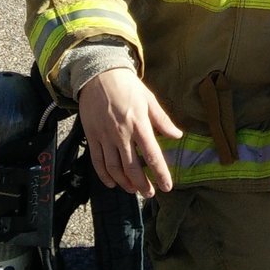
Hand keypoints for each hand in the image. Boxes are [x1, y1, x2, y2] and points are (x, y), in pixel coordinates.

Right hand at [78, 67, 181, 196]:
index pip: (152, 155)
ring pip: (114, 168)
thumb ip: (162, 120)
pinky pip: (97, 162)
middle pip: (131, 167)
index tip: (167, 187)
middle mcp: (121, 133)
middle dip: (142, 184)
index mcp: (139, 124)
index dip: (160, 173)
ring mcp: (104, 136)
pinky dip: (104, 176)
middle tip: (150, 194)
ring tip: (134, 190)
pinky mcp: (92, 136)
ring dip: (124, 183)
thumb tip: (177, 135)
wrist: (98, 75)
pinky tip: (112, 183)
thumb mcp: (149, 99)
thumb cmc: (127, 86)